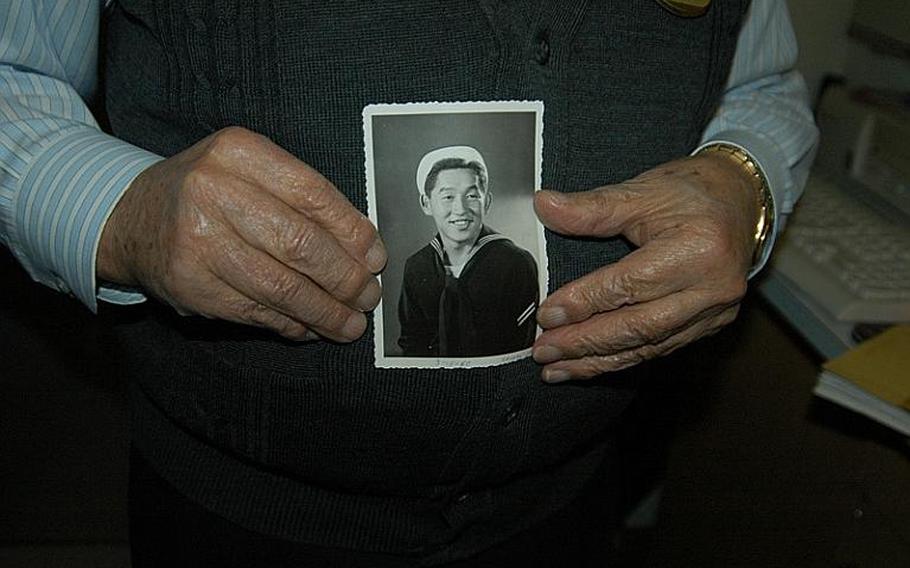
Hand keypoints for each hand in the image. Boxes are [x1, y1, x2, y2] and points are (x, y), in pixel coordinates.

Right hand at [98, 127, 385, 341]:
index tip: (376, 257)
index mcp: (238, 152)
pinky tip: (311, 326)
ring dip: (325, 311)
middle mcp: (213, 192)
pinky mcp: (190, 286)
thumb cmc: (209, 192)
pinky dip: (292, 323)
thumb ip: (302, 198)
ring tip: (351, 323)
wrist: (131, 218)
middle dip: (345, 278)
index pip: (313, 194)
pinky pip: (256, 312)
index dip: (352, 232)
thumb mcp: (249, 171)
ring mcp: (197, 242)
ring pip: (281, 287)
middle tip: (369, 295)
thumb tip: (364, 250)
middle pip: (300, 244)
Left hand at [532, 154, 758, 380]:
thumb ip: (591, 207)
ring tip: (557, 369)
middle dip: (585, 342)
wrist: (741, 199)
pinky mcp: (710, 325)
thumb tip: (544, 206)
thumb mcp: (641, 191)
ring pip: (647, 345)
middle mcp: (712, 287)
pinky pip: (660, 348)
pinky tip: (591, 364)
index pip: (629, 285)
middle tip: (543, 351)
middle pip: (638, 326)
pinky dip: (621, 358)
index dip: (584, 302)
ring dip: (598, 360)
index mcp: (697, 249)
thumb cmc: (692, 192)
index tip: (547, 314)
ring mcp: (715, 311)